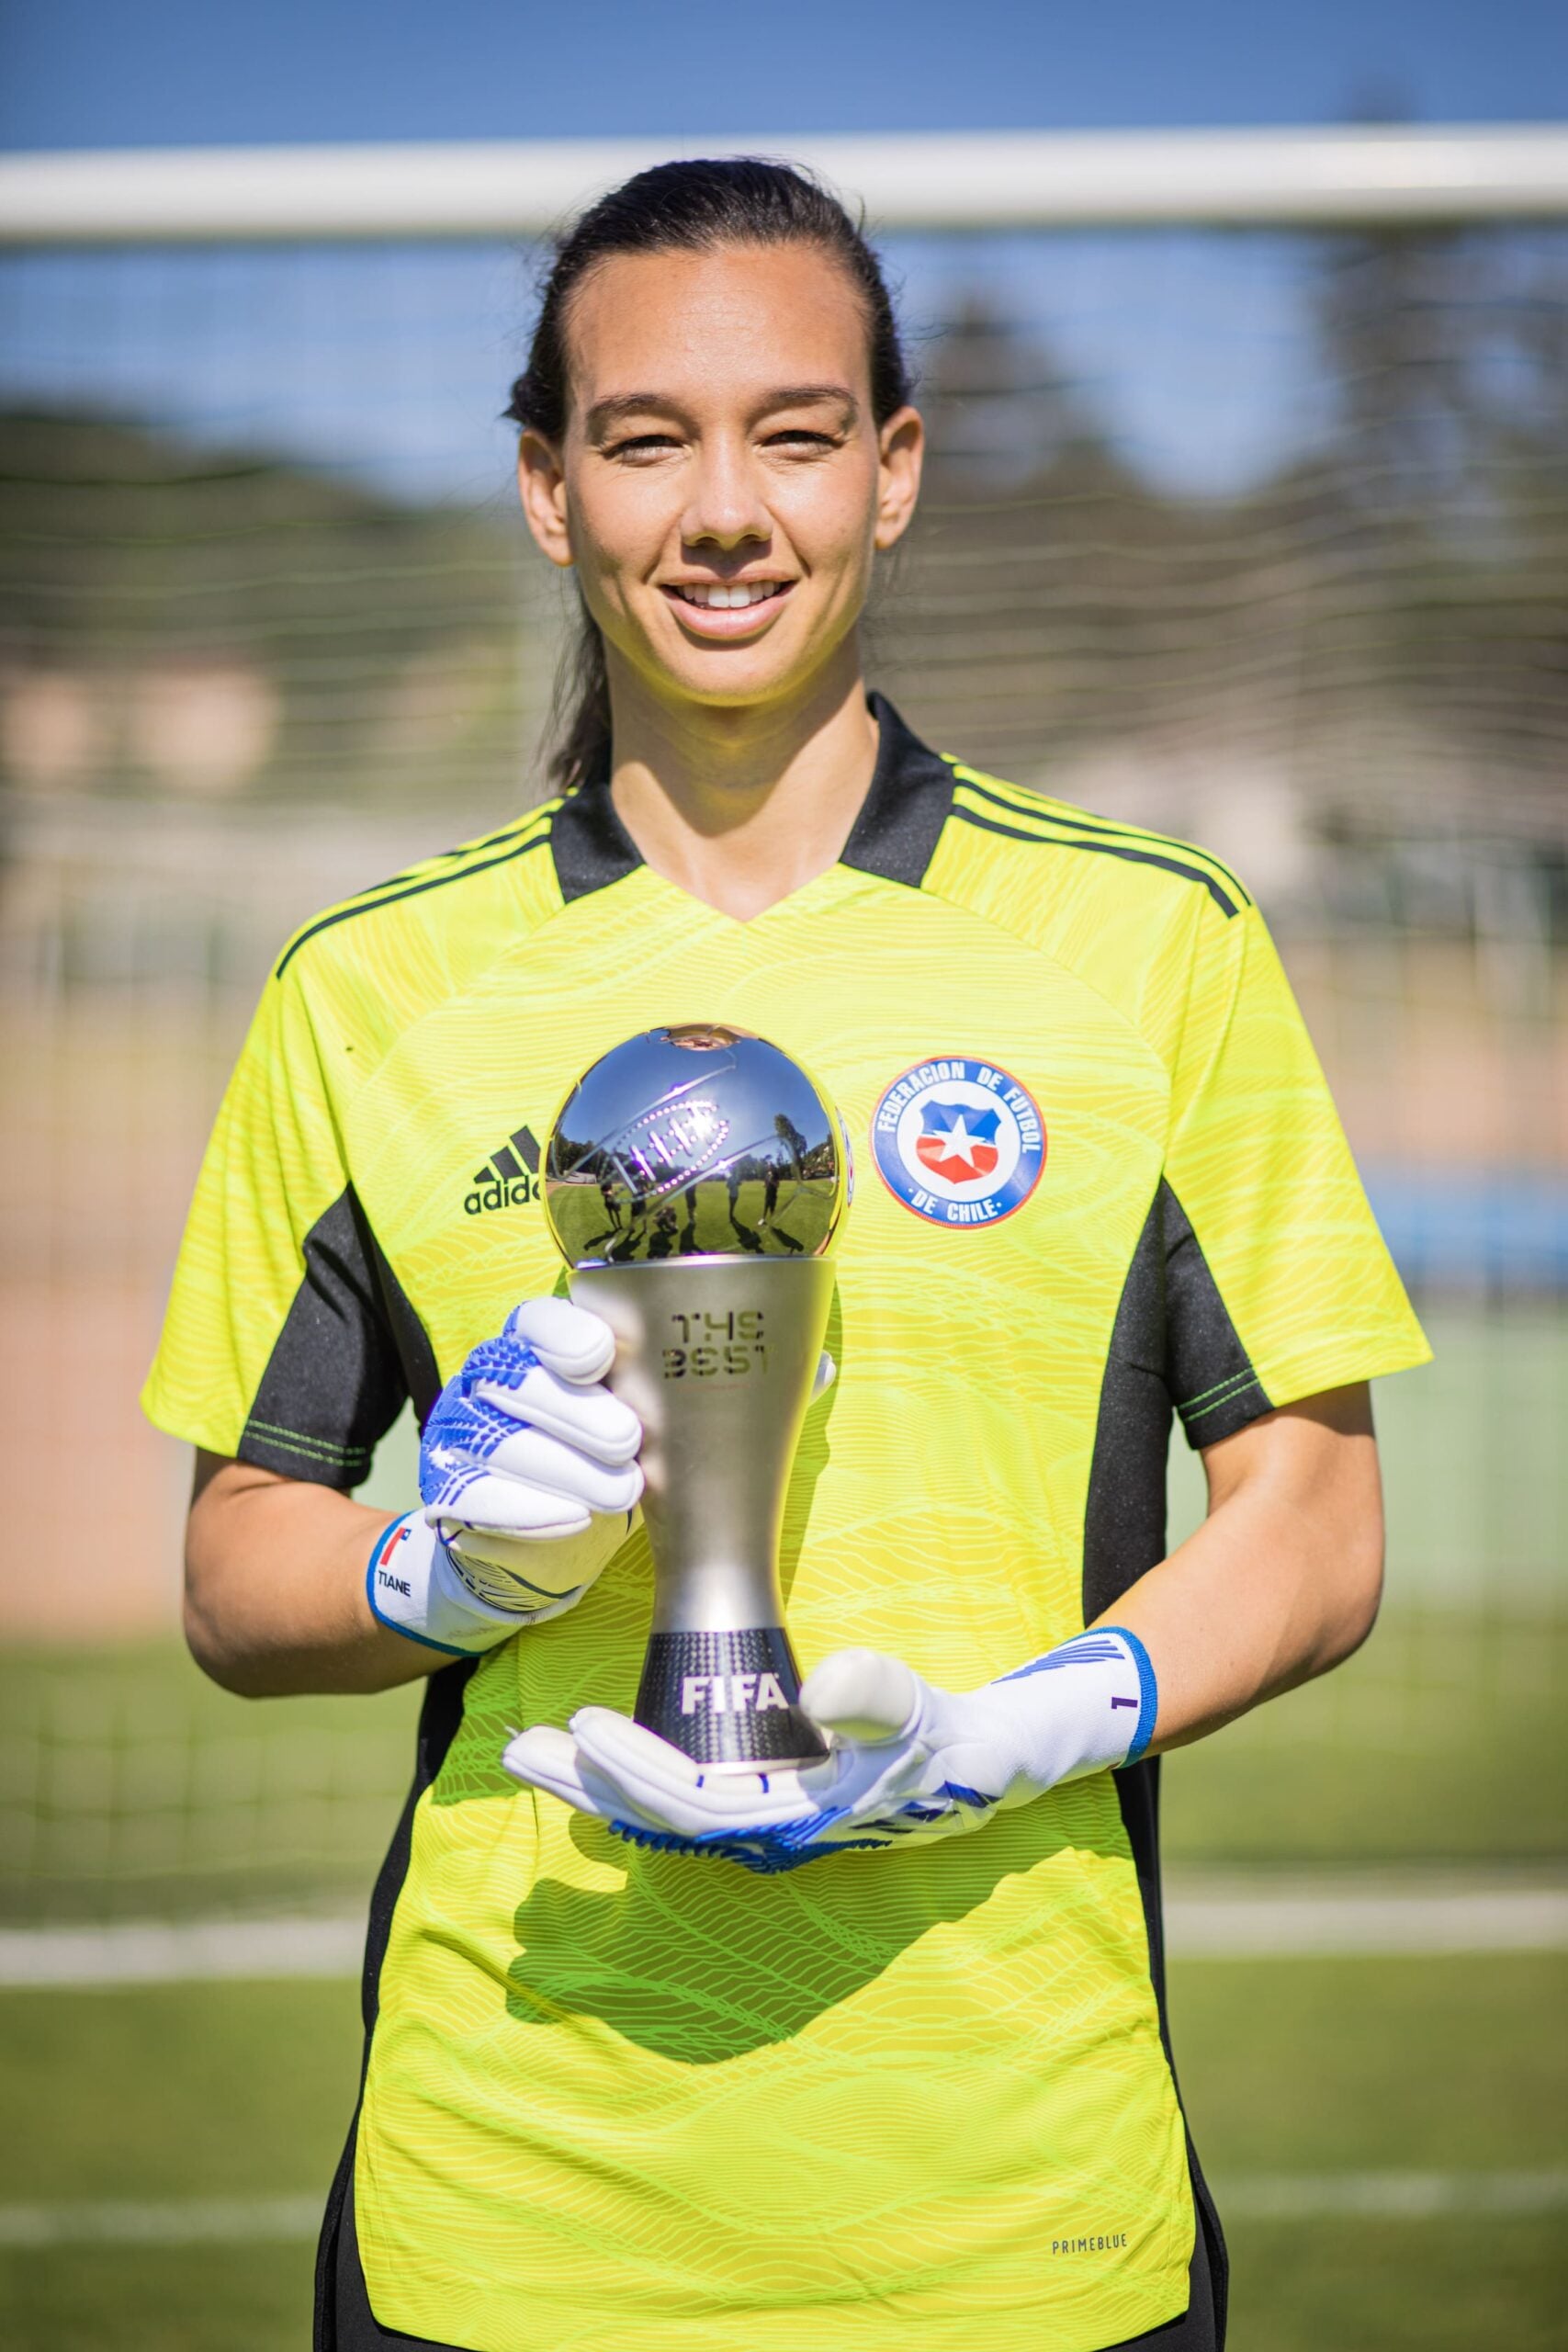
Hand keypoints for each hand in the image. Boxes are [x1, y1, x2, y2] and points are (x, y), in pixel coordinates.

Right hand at [369, 1298, 641, 1654]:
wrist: (555, 1538)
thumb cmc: (604, 1459)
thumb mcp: (629, 1421)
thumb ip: (641, 1397)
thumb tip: (680, 1392)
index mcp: (532, 1345)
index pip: (538, 1322)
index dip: (563, 1334)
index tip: (600, 1355)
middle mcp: (486, 1379)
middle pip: (517, 1381)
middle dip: (576, 1412)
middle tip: (627, 1440)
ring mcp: (459, 1432)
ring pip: (498, 1443)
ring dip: (565, 1469)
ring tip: (621, 1492)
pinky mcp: (444, 1489)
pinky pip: (475, 1497)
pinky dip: (529, 1511)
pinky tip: (575, 1519)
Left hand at [501, 1629, 1155, 1870]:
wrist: (980, 1770)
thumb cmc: (944, 1741)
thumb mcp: (919, 1712)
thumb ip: (877, 1696)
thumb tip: (823, 1690)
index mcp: (791, 1824)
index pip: (688, 1805)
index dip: (630, 1770)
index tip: (580, 1729)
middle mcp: (764, 1837)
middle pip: (653, 1818)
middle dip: (584, 1785)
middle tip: (514, 1751)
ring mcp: (760, 1826)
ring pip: (658, 1813)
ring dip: (595, 1784)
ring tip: (533, 1751)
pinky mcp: (762, 1807)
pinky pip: (679, 1804)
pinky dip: (632, 1783)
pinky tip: (596, 1763)